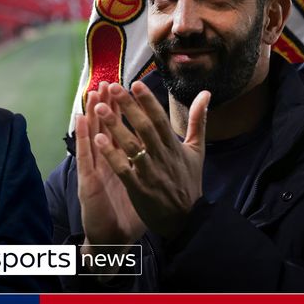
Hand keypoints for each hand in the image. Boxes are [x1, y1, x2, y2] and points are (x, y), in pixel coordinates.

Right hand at [76, 82, 146, 253]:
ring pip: (92, 136)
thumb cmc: (127, 211)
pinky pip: (85, 157)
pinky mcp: (88, 182)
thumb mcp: (141, 185)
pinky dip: (83, 138)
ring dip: (91, 112)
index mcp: (120, 160)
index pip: (120, 128)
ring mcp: (95, 169)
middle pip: (104, 127)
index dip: (122, 107)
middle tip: (107, 79)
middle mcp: (105, 161)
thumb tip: (164, 148)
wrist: (113, 238)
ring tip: (91, 91)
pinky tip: (81, 121)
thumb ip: (150, 164)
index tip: (126, 85)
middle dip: (106, 103)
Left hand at [93, 82, 209, 240]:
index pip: (160, 118)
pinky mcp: (139, 188)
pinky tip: (98, 139)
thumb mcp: (197, 150)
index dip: (148, 101)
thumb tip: (206, 93)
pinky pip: (124, 168)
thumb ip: (198, 120)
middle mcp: (162, 156)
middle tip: (113, 87)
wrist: (187, 219)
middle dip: (128, 106)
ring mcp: (150, 173)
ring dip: (115, 125)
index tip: (135, 84)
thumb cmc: (189, 182)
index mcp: (174, 146)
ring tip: (100, 108)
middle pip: (144, 127)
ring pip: (132, 145)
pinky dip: (111, 154)